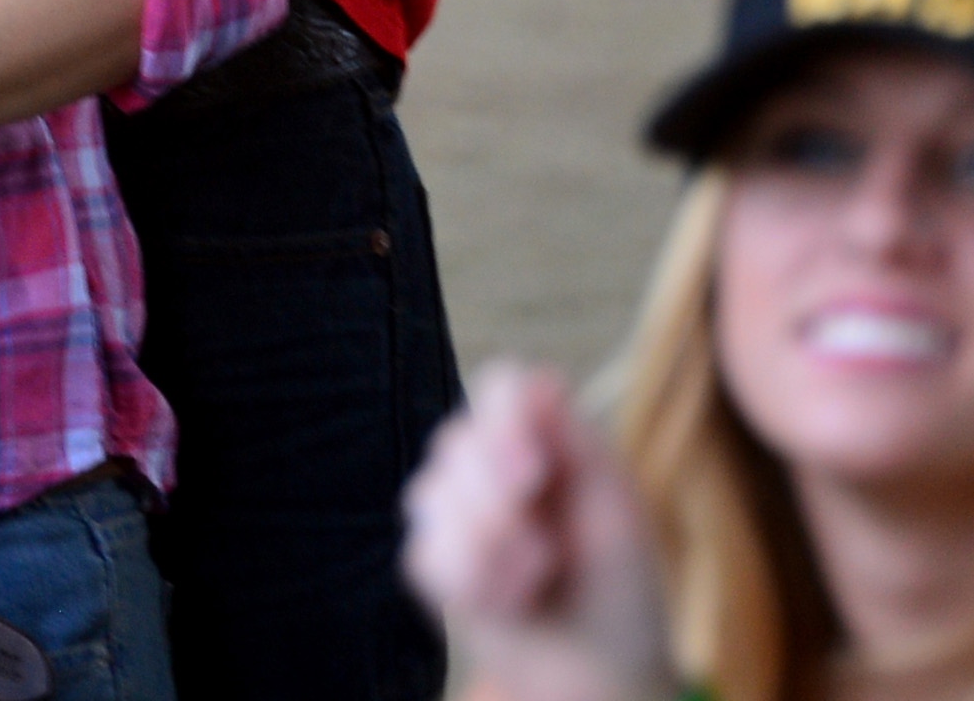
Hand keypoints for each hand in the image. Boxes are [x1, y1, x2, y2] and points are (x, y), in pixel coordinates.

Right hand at [401, 362, 674, 700]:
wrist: (607, 672)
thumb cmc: (622, 584)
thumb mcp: (616, 505)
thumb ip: (576, 439)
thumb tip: (540, 376)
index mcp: (537, 436)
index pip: (496, 388)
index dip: (505, 422)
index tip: (539, 470)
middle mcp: (487, 463)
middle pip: (455, 441)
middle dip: (501, 499)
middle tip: (548, 546)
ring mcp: (455, 513)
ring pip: (431, 497)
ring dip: (494, 548)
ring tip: (538, 577)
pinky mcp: (436, 566)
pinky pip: (426, 556)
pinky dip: (476, 584)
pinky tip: (512, 601)